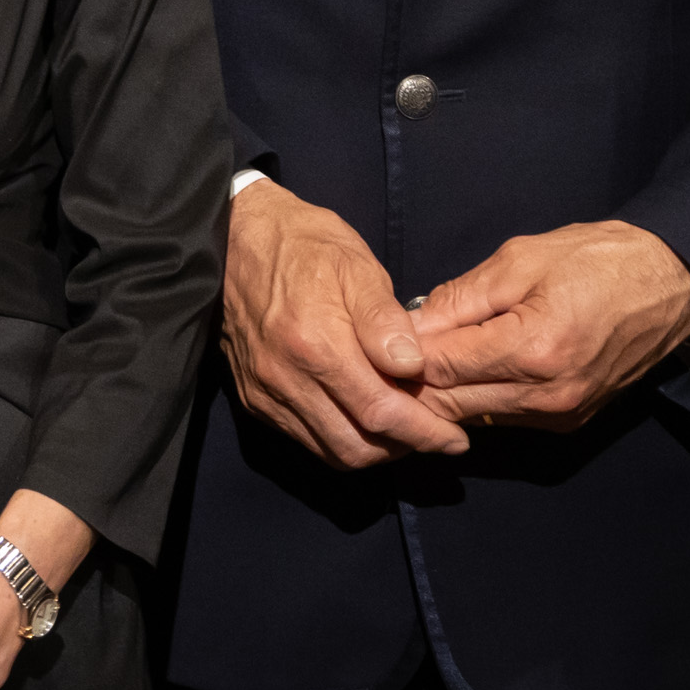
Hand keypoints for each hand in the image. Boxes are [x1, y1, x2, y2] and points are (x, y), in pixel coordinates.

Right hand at [220, 180, 468, 468]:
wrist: (234, 237)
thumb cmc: (304, 243)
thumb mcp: (355, 264)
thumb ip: (384, 319)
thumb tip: (412, 366)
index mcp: (317, 344)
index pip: (381, 413)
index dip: (424, 433)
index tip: (455, 439)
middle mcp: (287, 378)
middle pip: (356, 448)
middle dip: (402, 449)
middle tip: (432, 434)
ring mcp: (266, 393)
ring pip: (329, 452)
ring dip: (372, 450)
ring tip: (401, 429)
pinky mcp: (253, 398)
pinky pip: (304, 439)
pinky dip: (340, 439)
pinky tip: (360, 417)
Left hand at [409, 221, 689, 428]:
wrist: (670, 285)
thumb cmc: (597, 260)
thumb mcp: (522, 259)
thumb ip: (462, 297)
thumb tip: (409, 324)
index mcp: (534, 350)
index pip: (441, 368)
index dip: (401, 355)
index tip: (374, 337)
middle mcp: (546, 397)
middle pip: (450, 405)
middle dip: (412, 381)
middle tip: (383, 353)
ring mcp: (560, 416)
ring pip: (472, 418)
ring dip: (441, 394)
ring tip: (417, 360)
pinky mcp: (569, 423)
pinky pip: (503, 418)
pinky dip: (475, 398)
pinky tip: (461, 371)